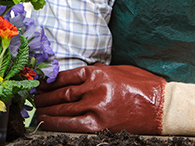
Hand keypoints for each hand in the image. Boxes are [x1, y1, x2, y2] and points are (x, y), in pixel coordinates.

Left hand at [34, 63, 165, 133]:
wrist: (162, 106)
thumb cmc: (143, 86)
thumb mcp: (118, 71)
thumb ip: (97, 73)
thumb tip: (78, 77)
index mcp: (98, 72)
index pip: (66, 75)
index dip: (49, 80)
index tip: (39, 83)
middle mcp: (95, 88)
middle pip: (62, 92)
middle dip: (45, 95)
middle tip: (33, 97)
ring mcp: (97, 106)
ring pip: (64, 107)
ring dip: (47, 108)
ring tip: (36, 109)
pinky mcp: (100, 124)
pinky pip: (72, 123)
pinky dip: (56, 122)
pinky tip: (45, 121)